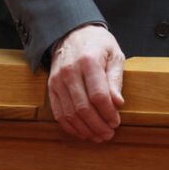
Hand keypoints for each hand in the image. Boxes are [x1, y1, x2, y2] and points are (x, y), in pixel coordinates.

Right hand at [47, 24, 124, 141]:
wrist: (72, 33)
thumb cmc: (98, 44)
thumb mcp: (114, 54)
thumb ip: (115, 78)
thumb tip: (117, 103)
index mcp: (88, 61)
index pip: (98, 95)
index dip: (108, 113)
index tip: (116, 122)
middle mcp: (70, 72)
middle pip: (83, 107)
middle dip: (97, 125)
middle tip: (108, 134)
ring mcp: (57, 81)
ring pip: (69, 113)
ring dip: (84, 129)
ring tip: (98, 136)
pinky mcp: (50, 88)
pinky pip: (58, 112)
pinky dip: (70, 126)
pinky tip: (82, 132)